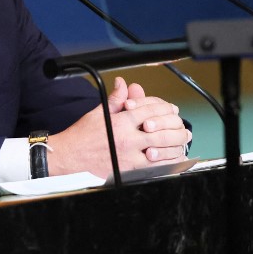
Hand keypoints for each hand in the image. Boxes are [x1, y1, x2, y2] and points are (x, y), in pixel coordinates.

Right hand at [47, 77, 191, 176]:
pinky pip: (152, 167)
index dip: (165, 109)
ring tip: (182, 141)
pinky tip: (173, 159)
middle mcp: (127, 138)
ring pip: (160, 150)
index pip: (150, 111)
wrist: (69, 156)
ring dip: (175, 145)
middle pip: (160, 130)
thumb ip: (116, 98)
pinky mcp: (128, 170)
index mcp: (121, 121)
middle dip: (175, 128)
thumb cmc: (82, 136)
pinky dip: (166, 163)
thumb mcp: (99, 112)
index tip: (172, 110)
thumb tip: (123, 83)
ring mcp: (128, 156)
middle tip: (183, 127)